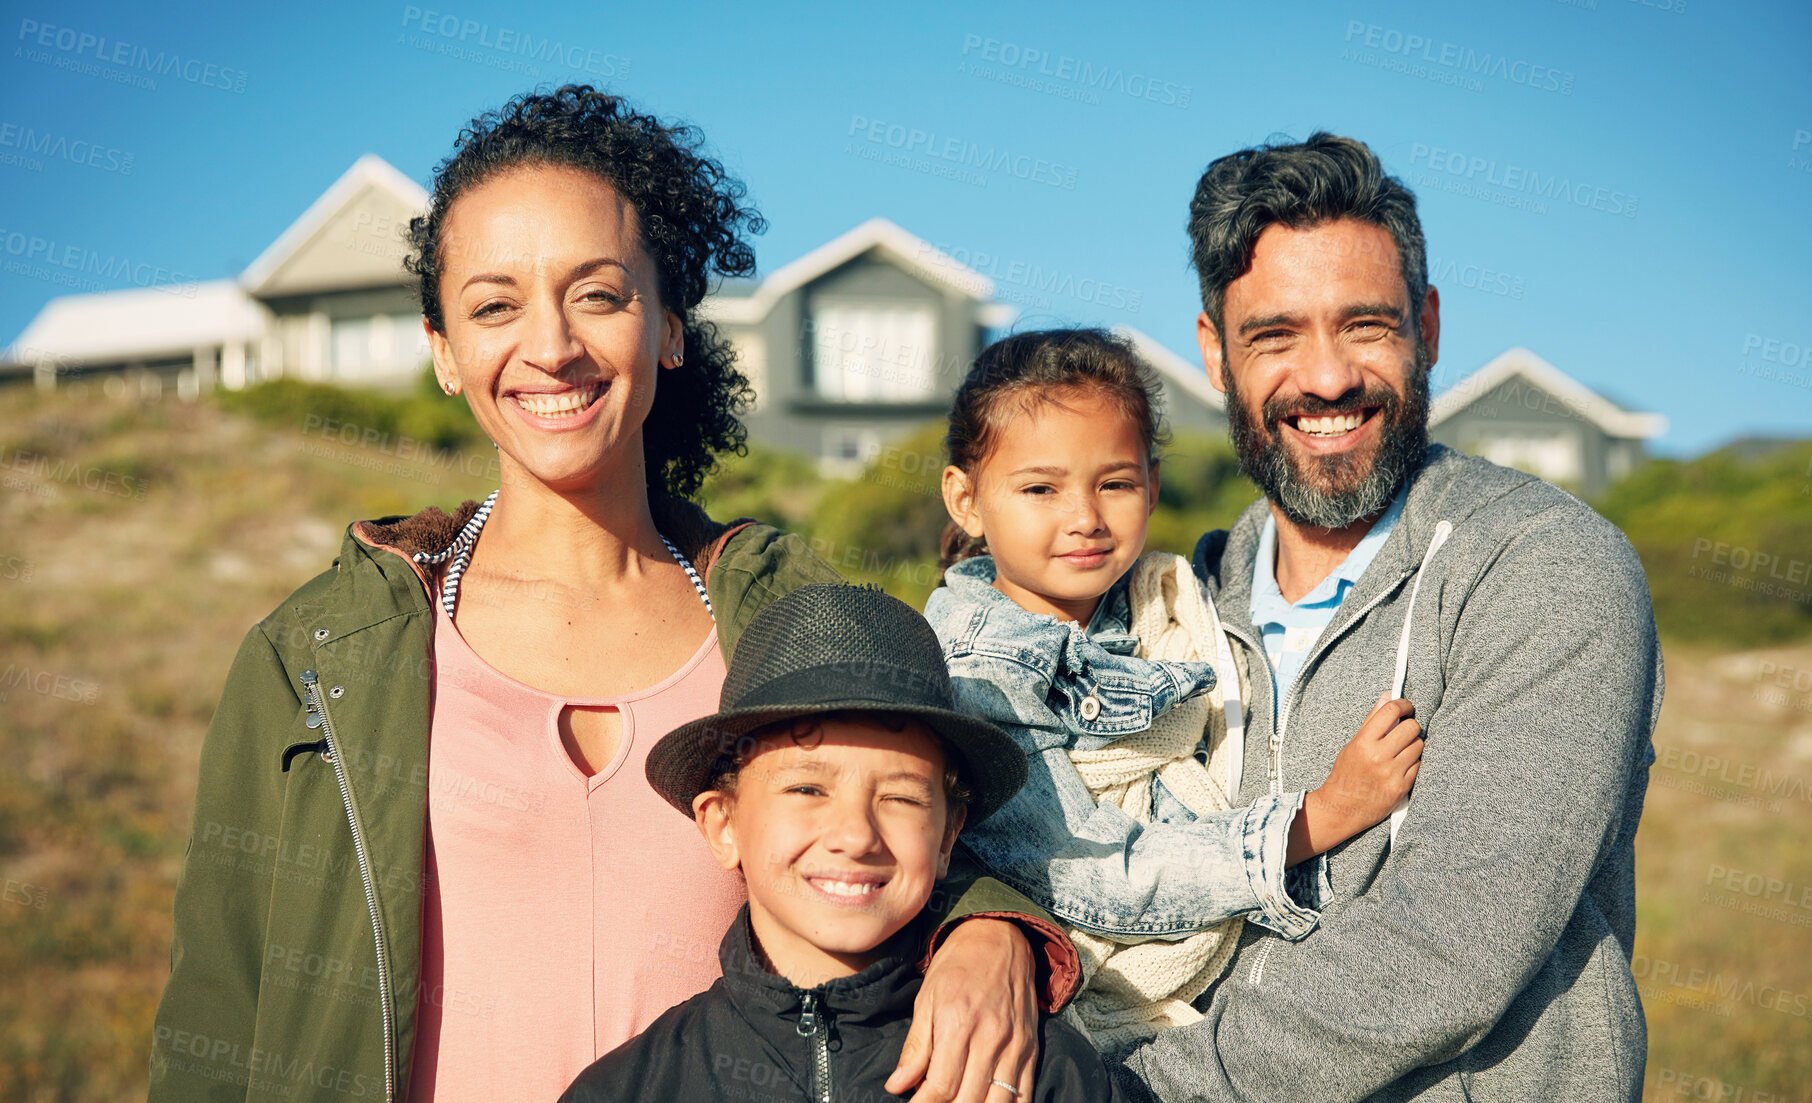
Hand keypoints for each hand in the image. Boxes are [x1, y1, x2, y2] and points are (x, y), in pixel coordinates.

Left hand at [887, 917, 1038, 1102]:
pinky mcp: (1031, 1047)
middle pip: (968, 1100)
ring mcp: (1015, 1044)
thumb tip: (897, 1086)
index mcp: (958, 1023)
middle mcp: (990, 1037)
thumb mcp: (926, 998)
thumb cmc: (957, 965)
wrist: (999, 936)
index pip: (941, 1086)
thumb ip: (915, 1046)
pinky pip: (1024, 1093)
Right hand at [1289, 696, 1421, 861]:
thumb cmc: (1346, 774)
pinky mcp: (1401, 788)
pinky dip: (1414, 762)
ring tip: (1402, 750)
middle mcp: (1378, 756)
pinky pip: (1419, 765)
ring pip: (1419, 746)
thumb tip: (1387, 696)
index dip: (1403, 704)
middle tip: (1405, 730)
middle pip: (1411, 727)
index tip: (1406, 707)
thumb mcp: (1353, 745)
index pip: (1390, 711)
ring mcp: (1391, 773)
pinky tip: (1403, 765)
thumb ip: (1371, 721)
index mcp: (1363, 742)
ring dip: (1414, 744)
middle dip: (1411, 726)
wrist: (1342, 808)